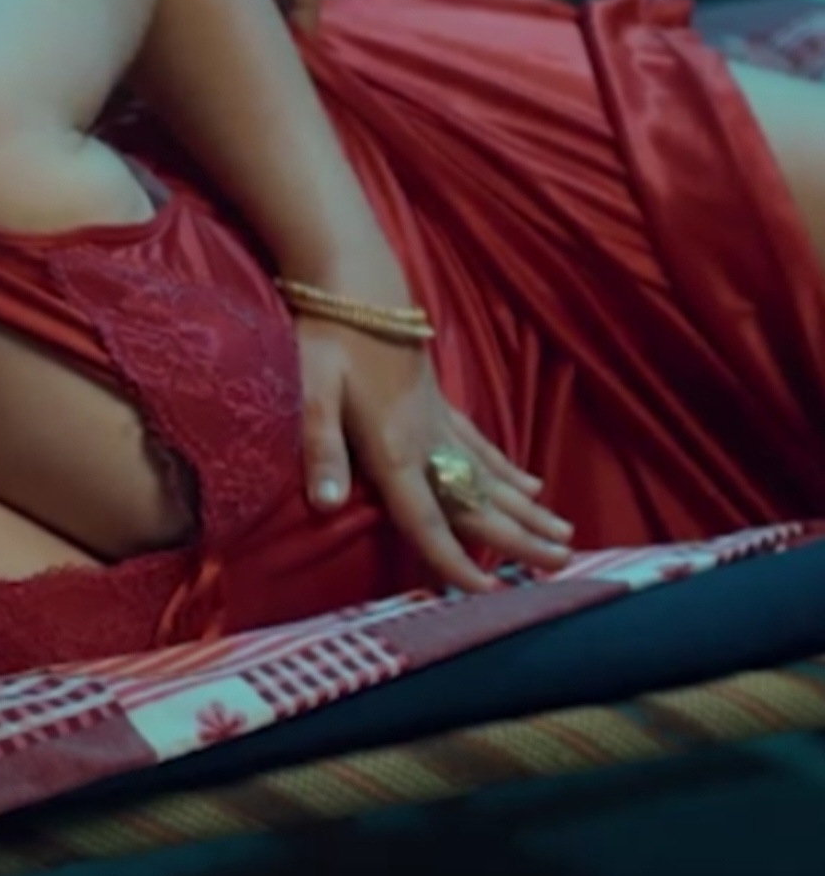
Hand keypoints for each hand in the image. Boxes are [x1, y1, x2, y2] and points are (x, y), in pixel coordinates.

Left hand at [294, 316, 571, 592]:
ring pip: (491, 476)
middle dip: (519, 540)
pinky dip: (508, 469)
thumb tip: (326, 505)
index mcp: (393, 450)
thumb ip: (320, 448)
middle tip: (564, 569)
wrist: (354, 282)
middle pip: (477, 502)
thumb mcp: (309, 392)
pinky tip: (531, 485)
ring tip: (566, 539)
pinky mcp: (439, 400)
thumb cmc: (326, 337)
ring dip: (527, 511)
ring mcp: (438, 420)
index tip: (487, 593)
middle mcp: (426, 441)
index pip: (426, 519)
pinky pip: (482, 444)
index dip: (452, 559)